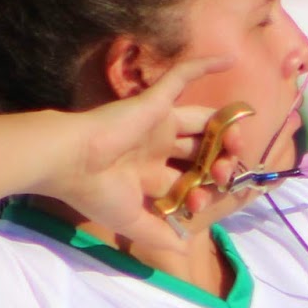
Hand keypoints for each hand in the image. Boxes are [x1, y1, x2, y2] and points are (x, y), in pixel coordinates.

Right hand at [55, 57, 251, 245]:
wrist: (69, 162)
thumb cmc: (95, 192)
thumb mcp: (131, 222)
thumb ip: (158, 235)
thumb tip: (183, 247)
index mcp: (150, 175)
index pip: (188, 181)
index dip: (204, 192)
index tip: (201, 204)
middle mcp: (157, 148)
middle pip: (201, 151)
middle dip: (220, 162)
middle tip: (227, 170)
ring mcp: (157, 123)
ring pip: (203, 121)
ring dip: (224, 128)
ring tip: (239, 137)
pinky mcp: (154, 102)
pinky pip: (182, 77)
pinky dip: (205, 67)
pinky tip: (228, 60)